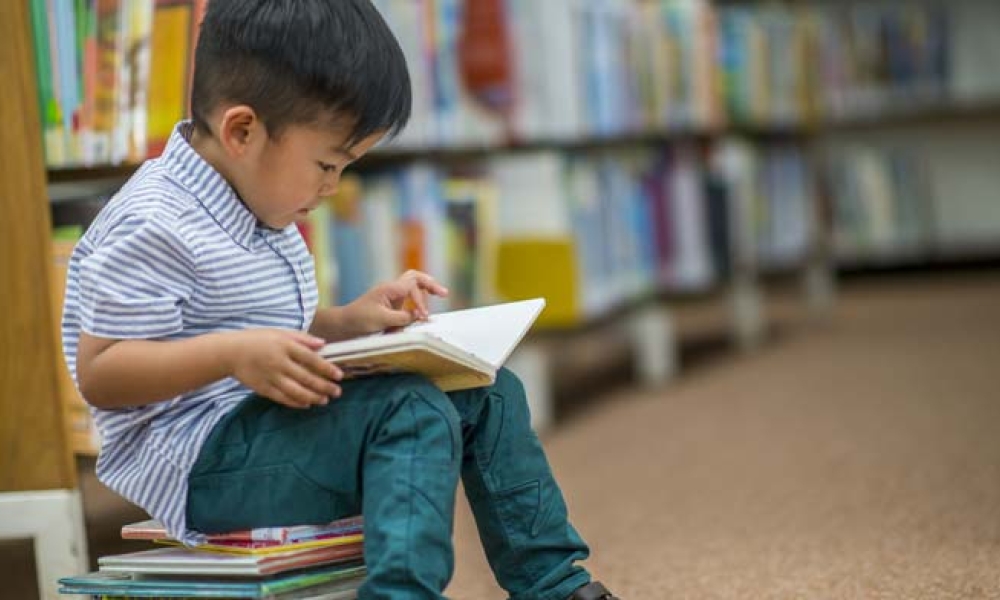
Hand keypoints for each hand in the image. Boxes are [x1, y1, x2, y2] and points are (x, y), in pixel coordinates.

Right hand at [224, 329, 342, 408]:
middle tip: (337, 392)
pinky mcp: (263, 388)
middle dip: (324, 386)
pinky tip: (307, 404)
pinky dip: (296, 402)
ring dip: (313, 397)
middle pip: (306, 377)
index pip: (311, 359)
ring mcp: (270, 377)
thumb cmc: (258, 340)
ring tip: (325, 400)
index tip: (339, 376)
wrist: (230, 352)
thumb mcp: (280, 333)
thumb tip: (323, 343)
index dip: (326, 368)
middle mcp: (279, 362)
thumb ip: (303, 338)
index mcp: (285, 346)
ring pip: (296, 391)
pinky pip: (282, 398)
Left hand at [346, 270, 448, 334]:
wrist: (343, 324)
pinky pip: (407, 299)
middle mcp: (392, 290)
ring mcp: (391, 297)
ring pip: (412, 286)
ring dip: (424, 291)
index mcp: (390, 289)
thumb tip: (419, 316)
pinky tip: (422, 310)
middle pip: (415, 278)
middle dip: (430, 283)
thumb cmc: (359, 320)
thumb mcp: (382, 320)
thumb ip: (403, 317)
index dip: (422, 300)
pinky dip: (416, 301)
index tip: (423, 316)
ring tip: (439, 294)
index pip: (413, 286)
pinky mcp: (390, 306)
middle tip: (444, 293)